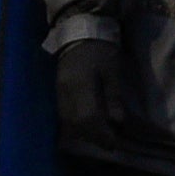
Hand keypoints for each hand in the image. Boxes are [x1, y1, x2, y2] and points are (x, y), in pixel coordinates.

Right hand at [52, 40, 123, 158]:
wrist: (80, 32)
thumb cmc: (100, 49)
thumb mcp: (112, 70)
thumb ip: (114, 96)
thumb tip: (117, 121)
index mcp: (80, 85)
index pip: (88, 117)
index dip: (101, 133)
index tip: (113, 143)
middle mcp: (65, 92)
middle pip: (75, 124)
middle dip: (92, 137)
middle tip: (108, 143)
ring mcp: (58, 93)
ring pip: (67, 123)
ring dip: (83, 134)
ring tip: (98, 136)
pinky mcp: (57, 92)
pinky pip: (64, 116)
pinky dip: (76, 126)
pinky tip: (86, 127)